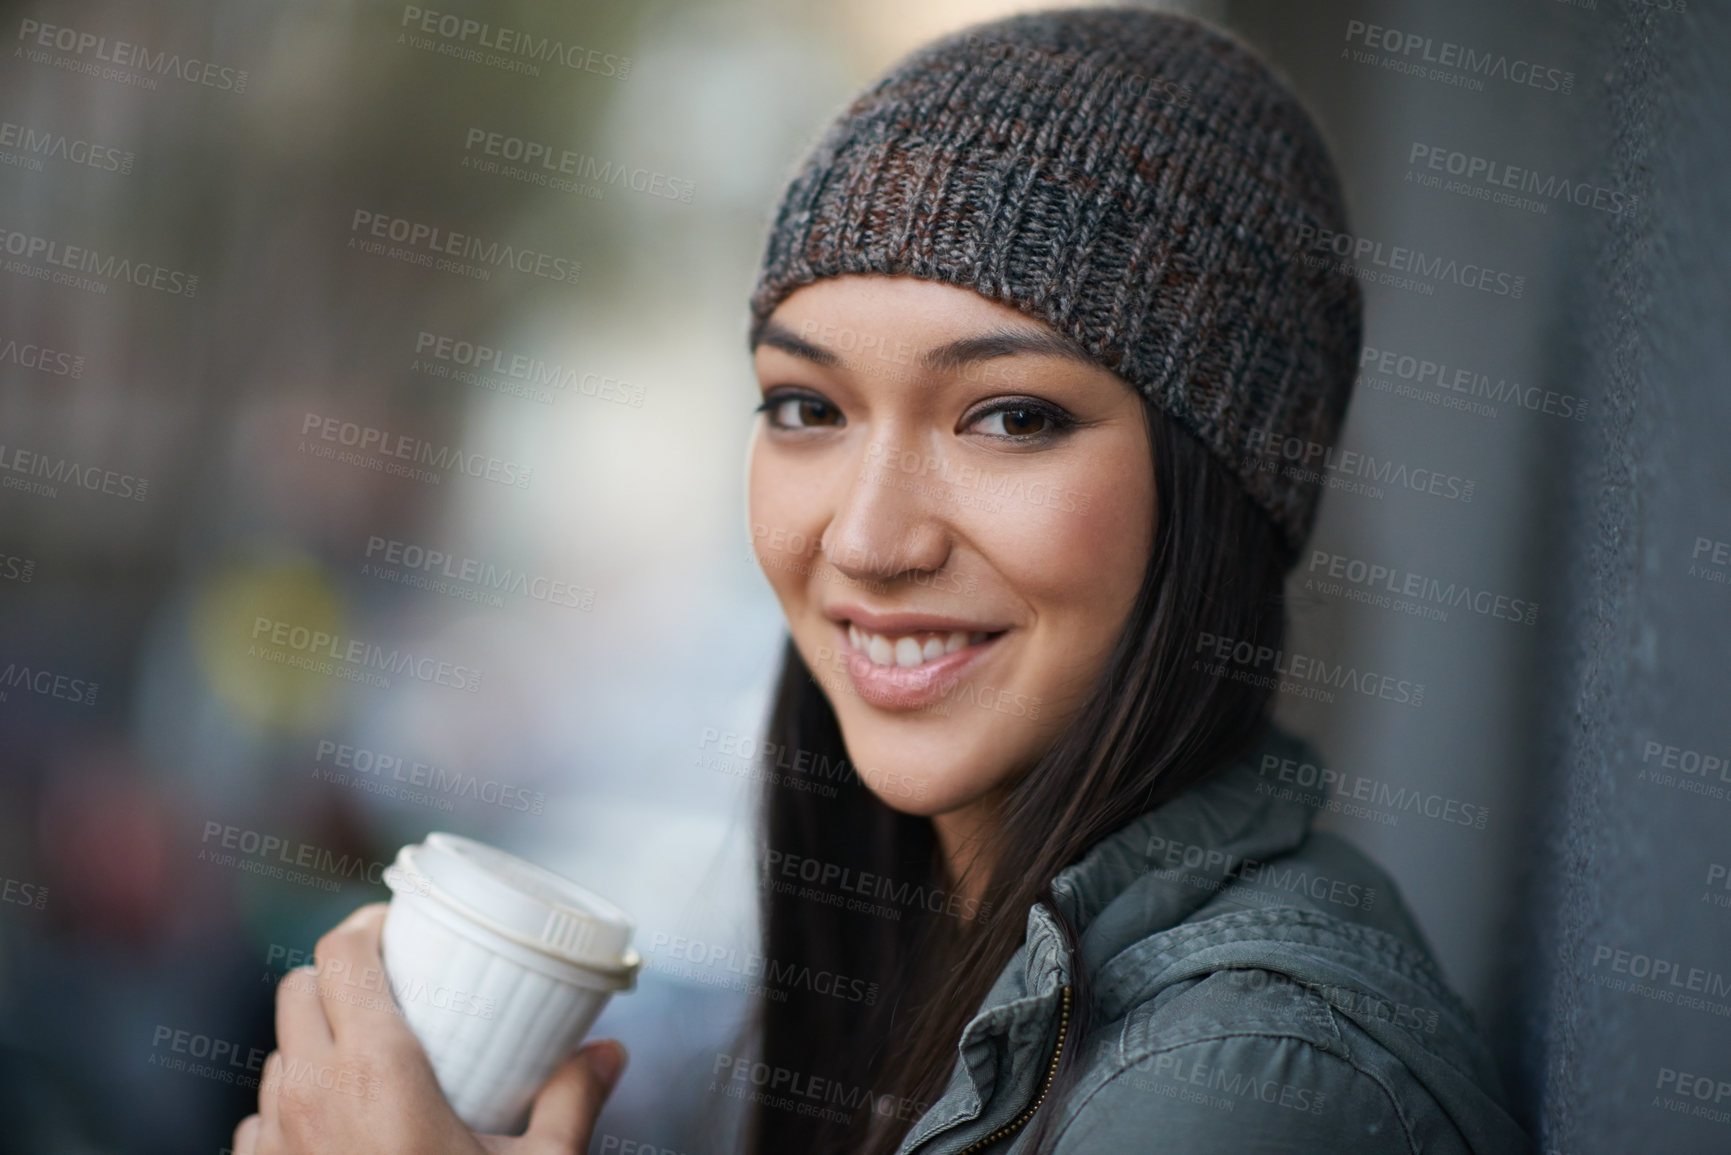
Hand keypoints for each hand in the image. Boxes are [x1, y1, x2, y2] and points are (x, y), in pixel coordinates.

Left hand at [231, 903, 626, 1154]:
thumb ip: (573, 1102)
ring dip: (315, 1039)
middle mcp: (309, 1095)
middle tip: (392, 980)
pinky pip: (260, 1121)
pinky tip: (334, 1126)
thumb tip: (609, 1053)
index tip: (399, 924)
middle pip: (296, 989)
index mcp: (374, 1071)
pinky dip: (291, 1106)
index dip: (365, 925)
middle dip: (340, 974)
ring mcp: (274, 1145)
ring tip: (370, 1054)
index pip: (339, 956)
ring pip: (276, 1054)